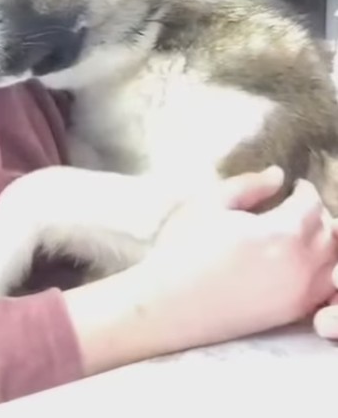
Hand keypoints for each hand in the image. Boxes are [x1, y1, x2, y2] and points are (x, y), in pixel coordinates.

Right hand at [64, 169, 337, 374]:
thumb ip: (248, 185)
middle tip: (298, 206)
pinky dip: (322, 269)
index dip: (305, 190)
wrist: (168, 303)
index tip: (296, 186)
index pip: (312, 204)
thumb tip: (278, 175)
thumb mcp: (209, 203)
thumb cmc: (184, 248)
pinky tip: (300, 262)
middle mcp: (301, 266)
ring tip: (302, 232)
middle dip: (317, 214)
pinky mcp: (291, 313)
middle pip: (330, 231)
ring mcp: (299, 294)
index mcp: (282, 234)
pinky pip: (324, 288)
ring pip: (333, 261)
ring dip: (324, 241)